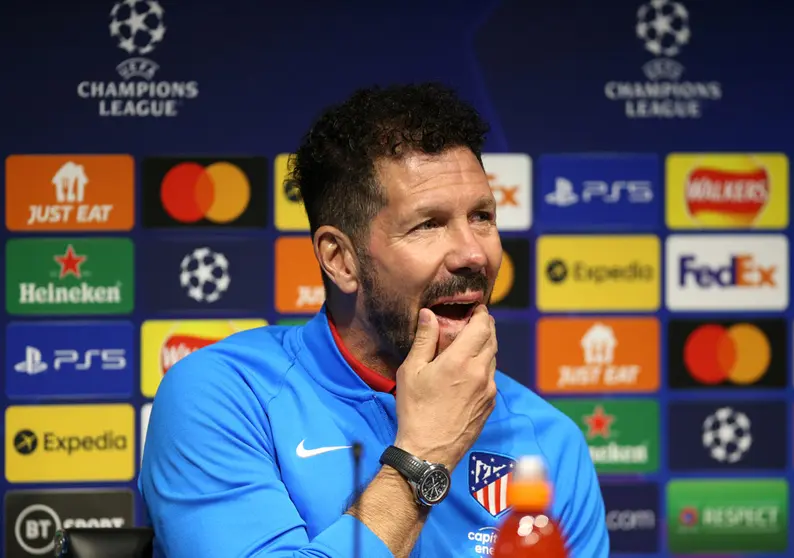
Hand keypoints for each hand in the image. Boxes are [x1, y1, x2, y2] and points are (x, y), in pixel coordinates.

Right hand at [393, 304, 497, 470]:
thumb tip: (428, 314)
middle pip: (492, 340)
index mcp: (461, 361)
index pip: (482, 327)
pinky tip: (471, 369)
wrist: (429, 451)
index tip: (476, 308)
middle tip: (476, 320)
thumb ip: (423, 340)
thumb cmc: (415, 410)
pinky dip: (485, 365)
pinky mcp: (489, 405)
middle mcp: (480, 373)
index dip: (481, 314)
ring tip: (472, 343)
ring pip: (493, 359)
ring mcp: (488, 390)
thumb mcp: (411, 372)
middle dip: (486, 327)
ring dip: (487, 346)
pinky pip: (491, 377)